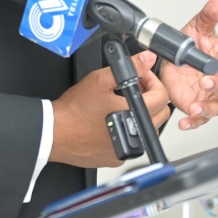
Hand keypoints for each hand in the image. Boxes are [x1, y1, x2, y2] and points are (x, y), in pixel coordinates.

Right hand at [50, 51, 171, 167]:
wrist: (55, 131)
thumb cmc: (75, 109)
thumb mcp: (101, 80)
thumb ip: (129, 67)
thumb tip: (147, 59)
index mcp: (134, 115)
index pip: (162, 97)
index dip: (153, 82)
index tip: (142, 78)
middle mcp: (135, 136)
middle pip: (160, 114)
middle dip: (150, 97)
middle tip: (134, 88)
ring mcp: (127, 150)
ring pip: (149, 129)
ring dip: (142, 114)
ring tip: (122, 104)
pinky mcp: (116, 158)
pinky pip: (134, 143)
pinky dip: (130, 130)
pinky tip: (114, 121)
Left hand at [158, 0, 217, 130]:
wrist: (169, 60)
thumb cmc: (188, 45)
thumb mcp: (197, 27)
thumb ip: (209, 15)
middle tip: (205, 81)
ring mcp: (209, 95)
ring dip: (208, 108)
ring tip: (196, 107)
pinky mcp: (197, 106)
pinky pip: (200, 119)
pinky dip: (194, 122)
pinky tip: (185, 121)